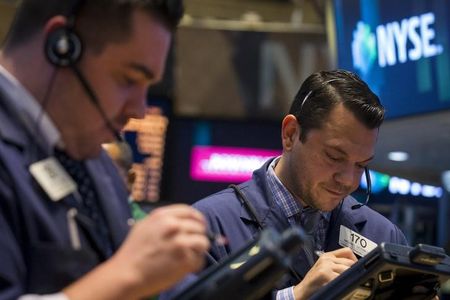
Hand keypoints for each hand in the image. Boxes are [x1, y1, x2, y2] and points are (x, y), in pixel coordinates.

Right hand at [64, 204, 209, 299]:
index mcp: (163, 216)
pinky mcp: (185, 259)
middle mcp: (174, 226)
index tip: (198, 225)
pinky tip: (186, 266)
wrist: (127, 273)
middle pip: (199, 226)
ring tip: (190, 256)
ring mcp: (181, 242)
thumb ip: (162, 220)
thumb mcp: (144, 226)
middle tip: (193, 245)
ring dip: (199, 249)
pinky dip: (195, 263)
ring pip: (203, 241)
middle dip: (198, 235)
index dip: (197, 219)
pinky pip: (199, 259)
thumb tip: (179, 221)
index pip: (190, 211)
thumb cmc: (133, 251)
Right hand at [293, 247, 356, 299]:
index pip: (347, 251)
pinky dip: (342, 284)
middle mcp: (326, 258)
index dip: (355, 260)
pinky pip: (340, 278)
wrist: (303, 290)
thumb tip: (354, 266)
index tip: (357, 269)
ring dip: (347, 279)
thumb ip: (337, 265)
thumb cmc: (315, 282)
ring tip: (343, 284)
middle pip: (349, 262)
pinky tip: (337, 286)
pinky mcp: (324, 273)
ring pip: (347, 270)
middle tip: (350, 280)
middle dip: (352, 272)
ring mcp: (325, 265)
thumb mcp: (326, 269)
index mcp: (327, 255)